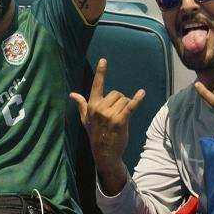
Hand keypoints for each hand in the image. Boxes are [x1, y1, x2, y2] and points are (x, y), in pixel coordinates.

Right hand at [70, 58, 144, 194]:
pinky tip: (142, 93)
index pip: (96, 86)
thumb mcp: (85, 120)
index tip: (103, 60)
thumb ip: (81, 104)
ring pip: (124, 100)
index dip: (101, 72)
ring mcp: (110, 115)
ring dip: (126, 107)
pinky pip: (130, 107)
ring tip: (121, 119)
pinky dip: (137, 100)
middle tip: (116, 115)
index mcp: (92, 106)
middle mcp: (100, 109)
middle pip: (116, 94)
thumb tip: (72, 94)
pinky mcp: (120, 121)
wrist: (104, 153)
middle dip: (120, 101)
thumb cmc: (95, 135)